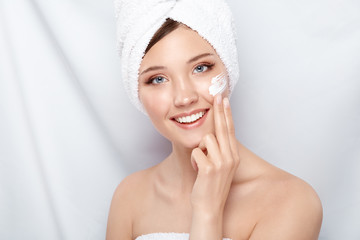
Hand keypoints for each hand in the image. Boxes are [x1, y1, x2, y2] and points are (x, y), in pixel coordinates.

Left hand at [190, 94, 239, 213]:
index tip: (224, 100)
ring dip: (199, 150)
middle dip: (220, 110)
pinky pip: (196, 152)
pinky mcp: (209, 169)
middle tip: (217, 95)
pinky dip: (194, 161)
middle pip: (222, 128)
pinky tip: (198, 171)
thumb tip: (212, 135)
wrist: (209, 207)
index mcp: (233, 156)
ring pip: (206, 139)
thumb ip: (218, 151)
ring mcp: (221, 163)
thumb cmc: (211, 186)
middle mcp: (230, 158)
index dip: (226, 114)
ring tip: (201, 164)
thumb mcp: (220, 167)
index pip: (230, 130)